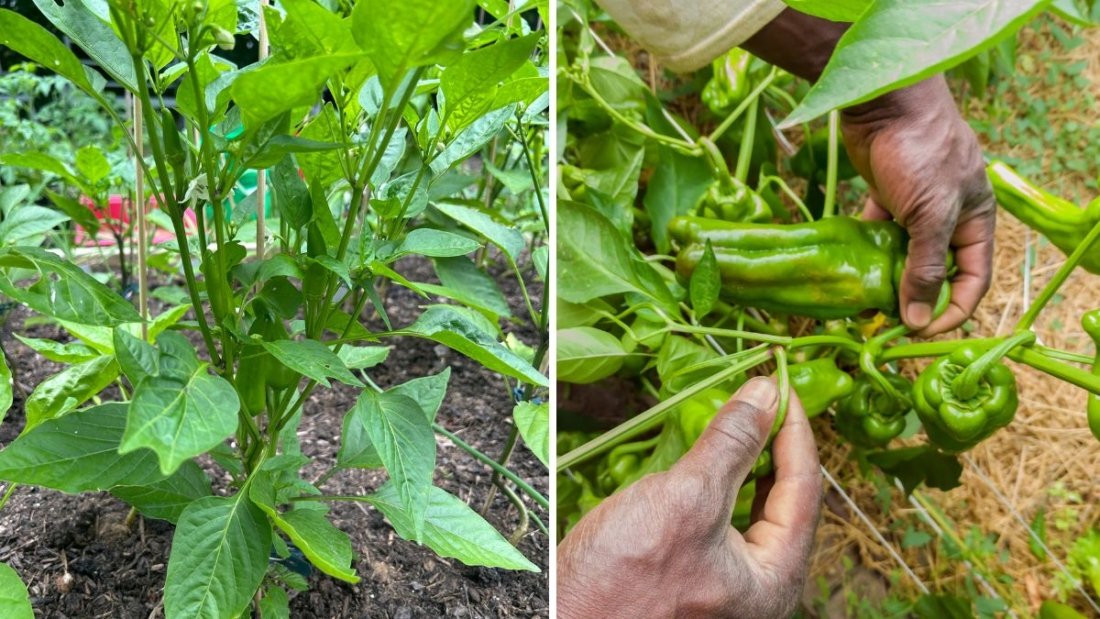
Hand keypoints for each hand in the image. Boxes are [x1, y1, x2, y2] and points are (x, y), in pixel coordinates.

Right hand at [557, 377, 821, 618]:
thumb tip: (765, 395)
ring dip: (742, 457)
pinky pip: (718, 517)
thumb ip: (731, 445)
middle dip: (771, 442)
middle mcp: (758, 584)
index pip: (804, 488)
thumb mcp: (685, 499)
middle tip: (761, 395)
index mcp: (775, 578)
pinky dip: (714, 479)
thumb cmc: (624, 576)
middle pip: (782, 498)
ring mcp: (724, 580)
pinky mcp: (691, 571)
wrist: (564, 618)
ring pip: (748, 504)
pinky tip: (700, 454)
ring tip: (734, 414)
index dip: (794, 430)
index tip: (781, 384)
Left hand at [841, 76, 994, 335]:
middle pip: (937, 270)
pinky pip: (878, 235)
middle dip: (916, 298)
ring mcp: (915, 207)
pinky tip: (848, 272)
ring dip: (887, 279)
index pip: (973, 279)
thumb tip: (918, 320)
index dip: (952, 310)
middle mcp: (949, 217)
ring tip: (862, 304)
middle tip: (885, 323)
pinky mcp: (884, 196)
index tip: (921, 332)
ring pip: (904, 255)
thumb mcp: (931, 215)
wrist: (884, 101)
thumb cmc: (920, 153)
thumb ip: (926, 267)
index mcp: (975, 221)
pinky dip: (867, 253)